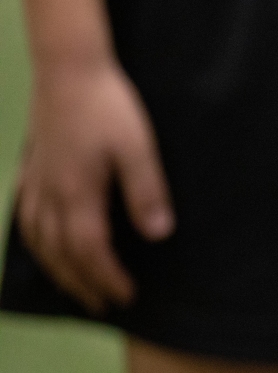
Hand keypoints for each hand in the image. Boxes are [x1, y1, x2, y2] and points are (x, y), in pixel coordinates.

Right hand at [15, 58, 172, 311]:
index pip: (90, 251)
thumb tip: (158, 234)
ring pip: (36, 239)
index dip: (107, 277)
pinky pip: (24, 216)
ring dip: (55, 268)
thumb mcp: (138, 147)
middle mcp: (50, 194)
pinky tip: (41, 243)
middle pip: (60, 254)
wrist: (68, 69)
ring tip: (74, 286)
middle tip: (104, 304)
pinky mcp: (31, 168)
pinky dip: (33, 240)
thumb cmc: (109, 106)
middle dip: (82, 283)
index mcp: (77, 193)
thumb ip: (146, 191)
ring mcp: (35, 182)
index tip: (127, 296)